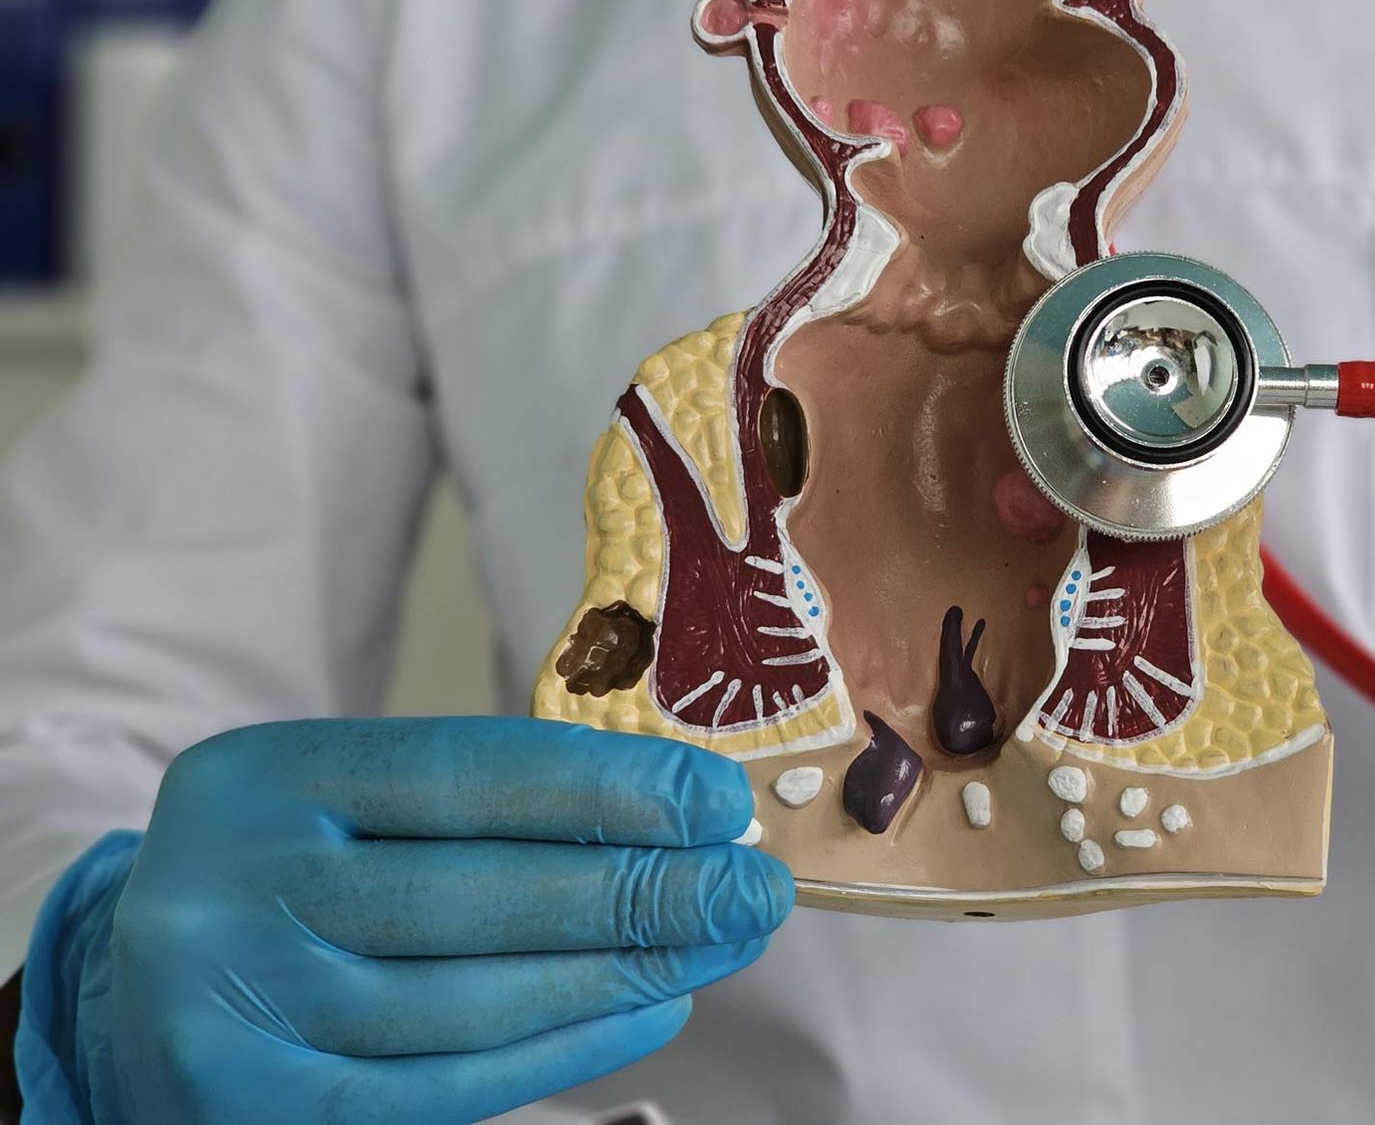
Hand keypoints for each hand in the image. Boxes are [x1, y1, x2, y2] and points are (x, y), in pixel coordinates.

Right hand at [52, 717, 787, 1123]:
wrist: (134, 1002)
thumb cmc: (289, 881)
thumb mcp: (347, 810)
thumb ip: (483, 808)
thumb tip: (678, 819)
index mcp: (258, 778)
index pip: (463, 772)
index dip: (605, 786)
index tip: (715, 798)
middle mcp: (229, 888)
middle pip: (478, 892)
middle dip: (640, 887)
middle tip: (752, 886)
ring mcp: (234, 1011)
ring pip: (474, 998)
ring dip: (622, 972)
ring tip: (717, 945)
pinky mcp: (257, 1110)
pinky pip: (444, 1086)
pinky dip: (565, 1052)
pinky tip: (653, 1013)